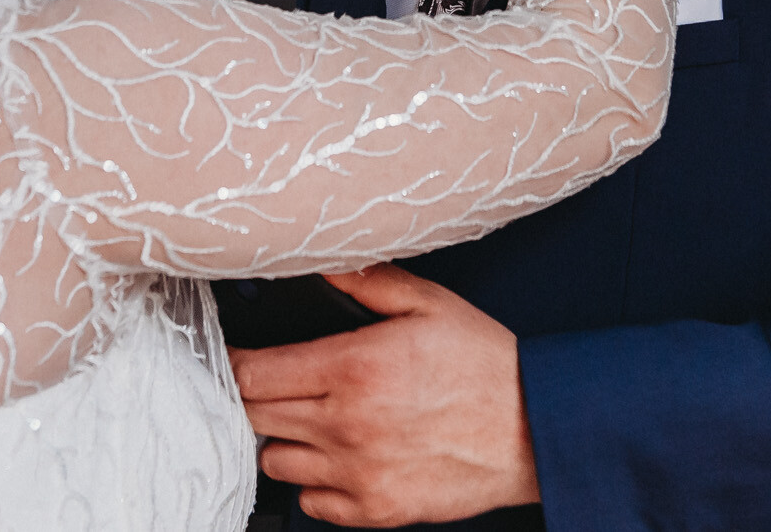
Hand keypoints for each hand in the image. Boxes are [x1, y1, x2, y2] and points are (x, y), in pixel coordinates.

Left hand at [229, 265, 539, 526]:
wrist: (535, 429)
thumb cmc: (486, 364)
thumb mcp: (429, 303)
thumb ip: (366, 282)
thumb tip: (322, 263)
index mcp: (354, 367)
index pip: (253, 373)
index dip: (236, 363)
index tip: (237, 356)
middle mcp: (347, 424)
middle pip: (255, 416)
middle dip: (253, 396)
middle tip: (273, 382)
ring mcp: (359, 473)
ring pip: (275, 461)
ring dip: (283, 438)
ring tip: (310, 418)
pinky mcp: (376, 509)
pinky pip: (312, 502)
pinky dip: (314, 481)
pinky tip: (337, 455)